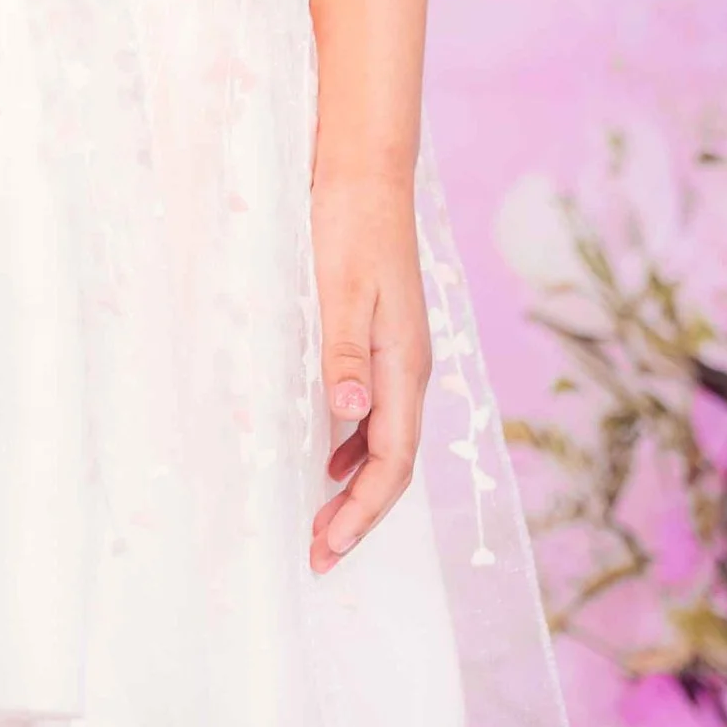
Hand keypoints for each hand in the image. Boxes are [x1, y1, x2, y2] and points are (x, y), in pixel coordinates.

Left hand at [309, 170, 428, 573]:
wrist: (364, 171)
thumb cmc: (348, 226)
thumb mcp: (339, 290)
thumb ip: (344, 354)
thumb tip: (350, 418)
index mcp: (402, 366)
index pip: (392, 463)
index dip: (362, 512)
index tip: (327, 546)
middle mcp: (408, 368)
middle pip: (393, 464)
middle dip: (360, 516)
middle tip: (319, 556)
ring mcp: (397, 355)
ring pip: (385, 442)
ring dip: (356, 486)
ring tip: (322, 522)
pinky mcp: (380, 340)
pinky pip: (374, 413)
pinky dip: (353, 447)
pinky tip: (329, 456)